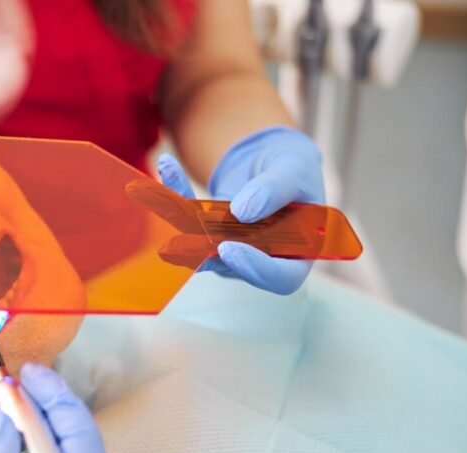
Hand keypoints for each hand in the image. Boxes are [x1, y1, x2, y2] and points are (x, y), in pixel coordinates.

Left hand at [158, 125, 324, 294]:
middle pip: (233, 266)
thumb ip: (275, 189)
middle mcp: (262, 259)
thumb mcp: (293, 169)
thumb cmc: (293, 168)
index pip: (281, 278)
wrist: (271, 160)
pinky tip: (168, 167)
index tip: (230, 248)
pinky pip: (188, 222)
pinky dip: (177, 196)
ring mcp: (232, 251)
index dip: (256, 269)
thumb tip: (244, 211)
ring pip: (202, 247)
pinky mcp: (207, 237)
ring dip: (182, 222)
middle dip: (207, 251)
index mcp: (298, 252)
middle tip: (183, 237)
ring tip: (169, 192)